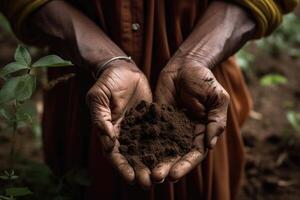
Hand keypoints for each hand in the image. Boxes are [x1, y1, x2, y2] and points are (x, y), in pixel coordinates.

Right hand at [86, 61, 152, 187]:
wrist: (124, 69)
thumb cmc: (108, 82)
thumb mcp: (99, 97)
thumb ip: (101, 118)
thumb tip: (108, 141)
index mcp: (109, 131)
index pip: (114, 154)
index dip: (122, 167)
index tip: (131, 178)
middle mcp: (125, 133)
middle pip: (131, 157)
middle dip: (139, 170)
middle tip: (149, 183)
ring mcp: (139, 128)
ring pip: (146, 149)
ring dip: (152, 163)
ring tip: (161, 176)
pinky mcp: (152, 120)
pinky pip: (158, 135)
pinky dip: (163, 147)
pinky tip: (172, 155)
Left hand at [152, 59, 229, 181]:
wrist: (185, 65)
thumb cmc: (204, 79)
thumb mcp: (217, 98)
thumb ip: (216, 120)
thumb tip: (210, 145)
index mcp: (203, 130)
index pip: (195, 153)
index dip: (185, 165)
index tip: (174, 174)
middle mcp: (186, 133)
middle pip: (177, 155)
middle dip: (168, 167)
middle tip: (156, 177)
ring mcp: (170, 127)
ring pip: (162, 148)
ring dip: (155, 161)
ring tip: (145, 172)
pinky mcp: (157, 119)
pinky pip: (151, 133)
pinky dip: (144, 144)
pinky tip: (136, 154)